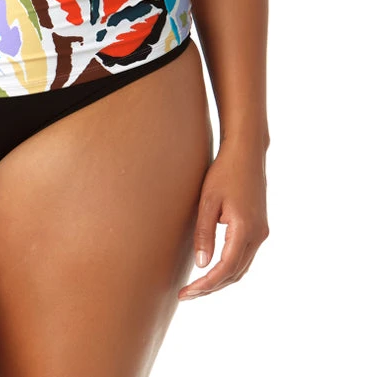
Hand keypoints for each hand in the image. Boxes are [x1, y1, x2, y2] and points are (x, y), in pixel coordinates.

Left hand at [178, 140, 268, 299]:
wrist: (247, 154)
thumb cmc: (224, 173)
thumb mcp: (208, 201)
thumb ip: (205, 233)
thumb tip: (202, 266)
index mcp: (245, 229)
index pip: (225, 268)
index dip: (206, 284)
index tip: (186, 293)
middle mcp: (258, 235)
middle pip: (235, 273)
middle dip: (211, 287)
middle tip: (186, 294)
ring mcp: (261, 233)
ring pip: (241, 268)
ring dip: (220, 280)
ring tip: (196, 287)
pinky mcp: (259, 229)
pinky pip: (244, 257)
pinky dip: (229, 268)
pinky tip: (212, 269)